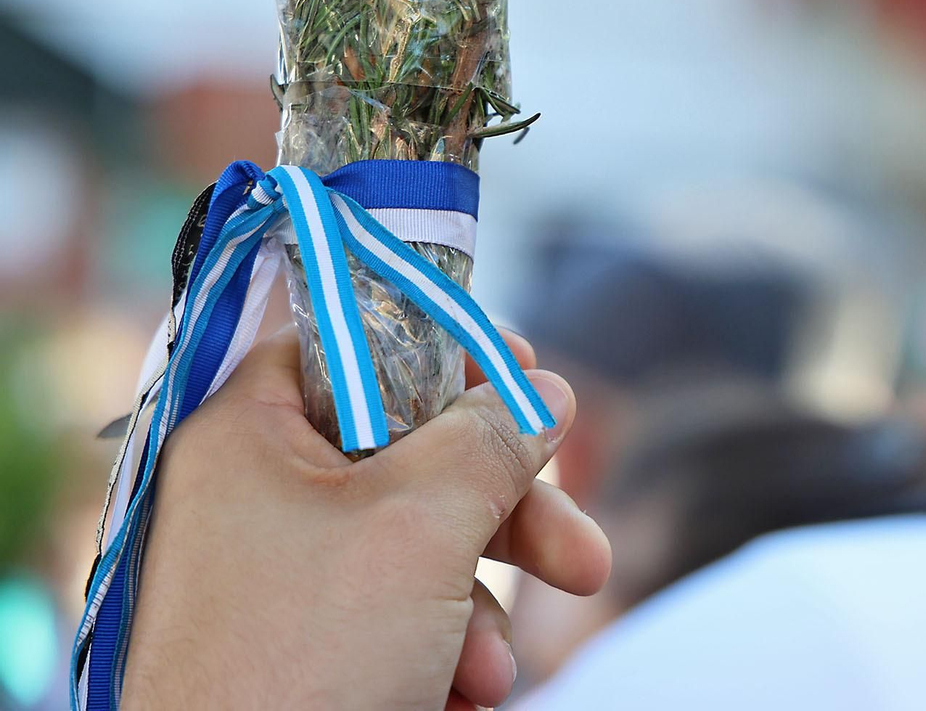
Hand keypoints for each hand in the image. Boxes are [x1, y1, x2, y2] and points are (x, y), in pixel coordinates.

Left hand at [121, 327, 610, 710]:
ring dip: (482, 601)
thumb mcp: (421, 525)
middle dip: (509, 510)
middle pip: (414, 452)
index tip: (525, 370)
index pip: (353, 344)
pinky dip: (443, 645)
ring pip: (420, 541)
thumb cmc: (305, 660)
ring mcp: (279, 574)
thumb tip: (543, 392)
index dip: (444, 348)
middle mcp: (258, 494)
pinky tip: (462, 695)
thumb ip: (492, 439)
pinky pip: (396, 610)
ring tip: (493, 672)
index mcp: (252, 433)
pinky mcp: (304, 643)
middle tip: (579, 553)